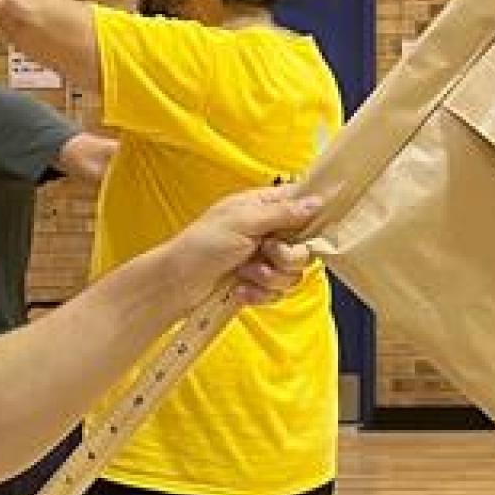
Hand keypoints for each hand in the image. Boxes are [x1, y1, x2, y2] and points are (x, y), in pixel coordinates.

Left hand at [175, 186, 321, 311]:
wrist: (177, 283)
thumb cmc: (202, 244)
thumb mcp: (244, 221)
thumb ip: (282, 213)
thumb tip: (317, 202)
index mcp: (263, 207)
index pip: (302, 203)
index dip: (312, 216)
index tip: (308, 230)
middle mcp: (268, 232)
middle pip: (305, 245)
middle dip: (288, 256)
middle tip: (265, 252)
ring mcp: (264, 259)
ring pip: (294, 273)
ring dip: (270, 277)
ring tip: (246, 272)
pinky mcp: (258, 283)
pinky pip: (279, 292)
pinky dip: (260, 293)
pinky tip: (241, 289)